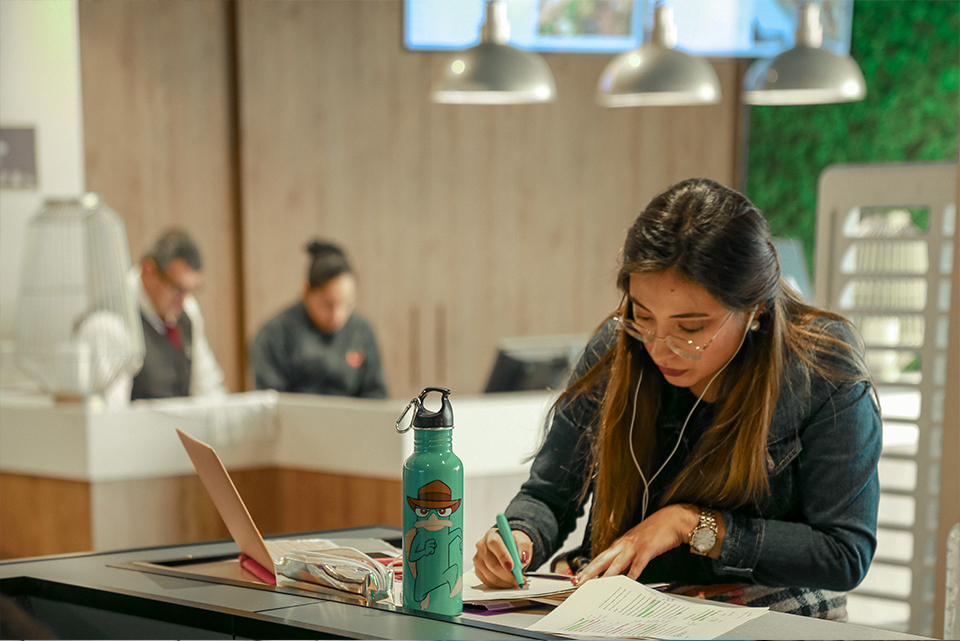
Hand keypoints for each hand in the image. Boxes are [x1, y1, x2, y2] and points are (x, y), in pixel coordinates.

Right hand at [473, 527, 531, 587]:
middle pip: (492, 564)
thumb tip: (523, 559)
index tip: (512, 567)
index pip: (494, 544)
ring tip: (517, 581)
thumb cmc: (513, 543)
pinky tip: (509, 582)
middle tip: (520, 579)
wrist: (507, 546)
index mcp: (492, 535)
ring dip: (506, 582)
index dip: (502, 556)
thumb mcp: (522, 540)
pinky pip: (489, 582)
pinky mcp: (478, 570)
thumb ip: (524, 547)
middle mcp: (482, 546)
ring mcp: (478, 559)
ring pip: (491, 576)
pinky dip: (501, 585)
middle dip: (508, 575)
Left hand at [574, 504, 699, 584]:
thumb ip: (629, 557)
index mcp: (621, 543)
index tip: (579, 577)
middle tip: (578, 582)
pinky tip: (626, 583)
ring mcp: (634, 546)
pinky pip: (637, 564)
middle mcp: (624, 544)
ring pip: (616, 564)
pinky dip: (631, 575)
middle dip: (589, 572)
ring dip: (605, 577)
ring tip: (597, 588)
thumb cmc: (656, 531)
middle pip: (602, 560)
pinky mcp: (647, 549)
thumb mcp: (638, 544)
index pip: (600, 558)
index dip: (588, 568)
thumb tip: (621, 572)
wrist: (672, 519)